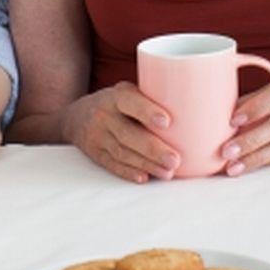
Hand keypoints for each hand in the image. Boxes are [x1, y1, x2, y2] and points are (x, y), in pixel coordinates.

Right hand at [62, 82, 179, 183]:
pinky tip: (145, 177)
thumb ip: (149, 97)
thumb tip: (193, 104)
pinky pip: (112, 165)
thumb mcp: (126, 91)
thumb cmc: (115, 103)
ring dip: (147, 164)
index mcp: (115, 97)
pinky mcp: (95, 154)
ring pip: (123, 153)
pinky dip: (129, 172)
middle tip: (175, 160)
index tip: (167, 121)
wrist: (76, 116)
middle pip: (128, 134)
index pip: (129, 101)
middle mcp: (103, 115)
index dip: (147, 110)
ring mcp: (97, 136)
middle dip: (153, 149)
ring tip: (168, 172)